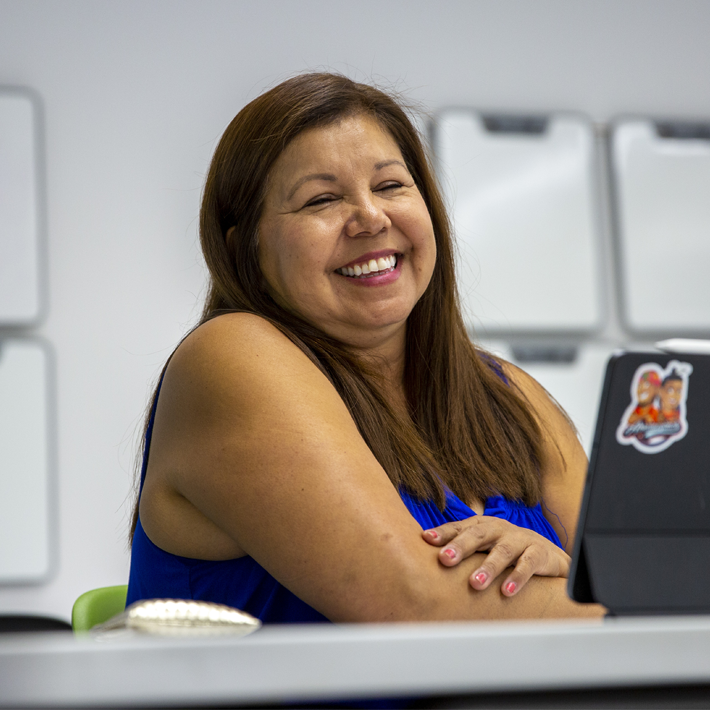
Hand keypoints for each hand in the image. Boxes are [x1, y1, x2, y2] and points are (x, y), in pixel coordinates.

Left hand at [422, 516, 569, 595]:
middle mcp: (499, 529)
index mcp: (482, 526)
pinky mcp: (539, 553)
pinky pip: (528, 565)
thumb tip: (421, 562)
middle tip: (445, 559)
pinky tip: (507, 591)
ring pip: (502, 551)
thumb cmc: (505, 550)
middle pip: (478, 534)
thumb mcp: (482, 547)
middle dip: (461, 546)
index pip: (459, 527)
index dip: (443, 533)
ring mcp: (520, 539)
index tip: (426, 539)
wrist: (548, 554)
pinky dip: (518, 577)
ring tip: (475, 583)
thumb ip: (460, 551)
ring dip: (488, 567)